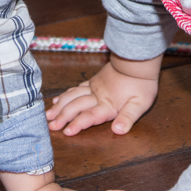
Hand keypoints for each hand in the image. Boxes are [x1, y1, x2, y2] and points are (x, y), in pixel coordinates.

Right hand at [46, 56, 160, 135]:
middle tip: (50, 126)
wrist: (138, 59)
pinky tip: (58, 99)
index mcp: (107, 104)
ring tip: (48, 115)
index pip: (89, 116)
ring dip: (59, 106)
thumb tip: (117, 130)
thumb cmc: (141, 83)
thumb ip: (128, 118)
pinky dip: (65, 94)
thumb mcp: (140, 104)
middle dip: (62, 117)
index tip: (65, 132)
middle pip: (76, 107)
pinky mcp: (93, 81)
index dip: (77, 124)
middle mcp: (97, 96)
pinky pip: (76, 88)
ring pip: (72, 97)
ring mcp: (93, 87)